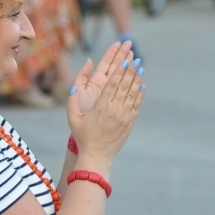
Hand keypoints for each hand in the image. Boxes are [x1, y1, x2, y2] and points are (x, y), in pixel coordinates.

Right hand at [67, 44, 144, 161]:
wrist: (97, 154)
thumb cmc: (83, 136)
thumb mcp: (73, 118)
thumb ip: (73, 100)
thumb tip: (73, 86)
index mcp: (101, 107)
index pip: (112, 85)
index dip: (119, 72)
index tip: (124, 61)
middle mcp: (114, 110)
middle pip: (124, 86)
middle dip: (130, 71)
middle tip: (136, 59)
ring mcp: (124, 116)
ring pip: (132, 94)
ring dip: (137, 80)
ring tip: (141, 68)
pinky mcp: (129, 122)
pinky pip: (136, 105)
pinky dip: (140, 94)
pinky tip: (142, 86)